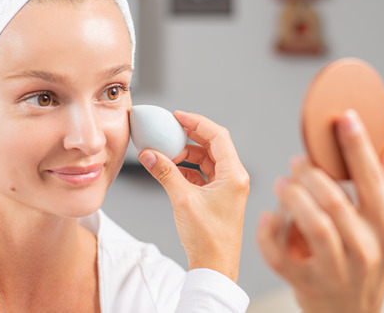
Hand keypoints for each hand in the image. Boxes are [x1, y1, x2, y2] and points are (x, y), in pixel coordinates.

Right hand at [139, 111, 249, 281]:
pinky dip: (187, 169)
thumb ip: (165, 173)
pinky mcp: (219, 198)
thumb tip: (149, 154)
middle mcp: (235, 178)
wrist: (215, 267)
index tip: (177, 116)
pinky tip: (170, 170)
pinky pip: (203, 174)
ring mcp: (227, 188)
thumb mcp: (183, 200)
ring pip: (206, 160)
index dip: (197, 122)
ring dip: (186, 155)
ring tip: (165, 153)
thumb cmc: (208, 239)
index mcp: (234, 175)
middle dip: (189, 137)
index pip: (217, 136)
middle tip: (169, 130)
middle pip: (213, 146)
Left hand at [256, 110, 383, 312]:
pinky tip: (266, 216)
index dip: (356, 147)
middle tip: (296, 159)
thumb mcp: (382, 229)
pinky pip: (281, 256)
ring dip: (292, 198)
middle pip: (336, 201)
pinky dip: (269, 234)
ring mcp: (337, 271)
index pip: (372, 181)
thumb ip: (381, 185)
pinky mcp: (307, 284)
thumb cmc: (365, 263)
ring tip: (282, 183)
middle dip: (312, 173)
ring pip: (314, 225)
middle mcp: (367, 250)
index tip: (343, 118)